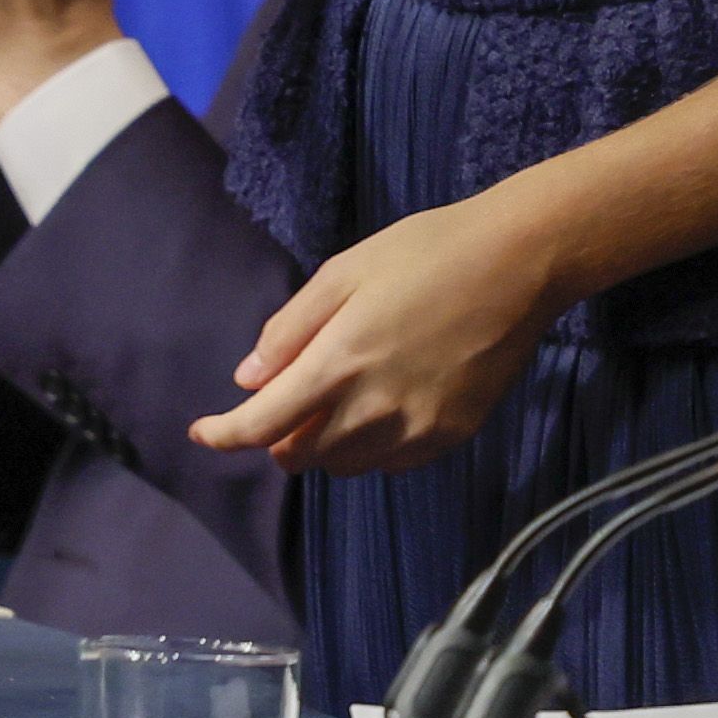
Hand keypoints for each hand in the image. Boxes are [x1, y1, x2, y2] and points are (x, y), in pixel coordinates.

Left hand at [188, 190, 566, 473]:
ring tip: (335, 395)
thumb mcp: (341, 273)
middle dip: (278, 436)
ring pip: (345, 464)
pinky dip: (369, 446)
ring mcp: (418, 429)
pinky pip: (390, 461)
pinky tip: (379, 405)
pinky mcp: (452, 435)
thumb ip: (288, 330)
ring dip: (323, 443)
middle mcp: (375, 409)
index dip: (223, 435)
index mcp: (339, 363)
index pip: (263, 425)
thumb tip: (248, 380)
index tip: (200, 432)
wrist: (517, 263)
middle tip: (283, 399)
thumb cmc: (423, 253)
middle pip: (301, 456)